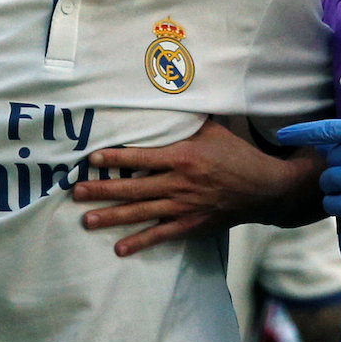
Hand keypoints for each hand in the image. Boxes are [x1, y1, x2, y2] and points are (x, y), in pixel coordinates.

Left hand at [72, 119, 323, 256]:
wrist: (265, 188)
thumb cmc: (237, 155)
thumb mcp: (213, 130)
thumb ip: (187, 121)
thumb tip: (171, 93)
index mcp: (183, 157)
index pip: (142, 158)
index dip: (116, 159)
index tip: (92, 160)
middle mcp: (179, 183)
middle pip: (134, 188)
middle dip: (102, 190)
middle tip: (76, 192)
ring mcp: (184, 207)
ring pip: (141, 213)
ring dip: (112, 217)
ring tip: (87, 220)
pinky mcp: (191, 225)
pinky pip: (161, 235)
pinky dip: (140, 242)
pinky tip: (119, 248)